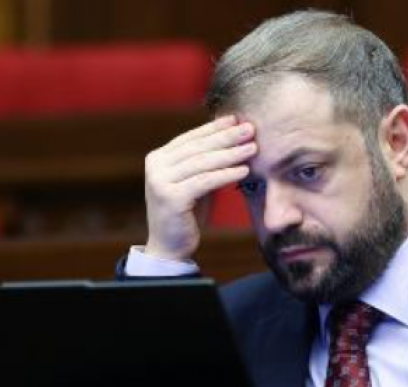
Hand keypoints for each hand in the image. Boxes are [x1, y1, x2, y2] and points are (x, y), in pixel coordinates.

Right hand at [143, 115, 256, 260]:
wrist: (169, 247)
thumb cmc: (186, 213)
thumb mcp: (193, 181)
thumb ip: (203, 161)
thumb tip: (231, 135)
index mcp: (158, 158)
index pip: (190, 138)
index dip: (214, 128)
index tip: (236, 119)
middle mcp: (155, 167)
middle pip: (197, 148)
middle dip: (226, 137)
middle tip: (250, 129)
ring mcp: (160, 182)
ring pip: (202, 163)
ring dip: (230, 154)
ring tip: (252, 148)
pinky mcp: (171, 198)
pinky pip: (204, 182)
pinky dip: (226, 174)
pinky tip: (243, 170)